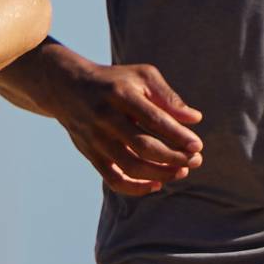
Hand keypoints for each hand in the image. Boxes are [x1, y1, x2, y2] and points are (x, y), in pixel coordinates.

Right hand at [54, 56, 203, 196]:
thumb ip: (168, 97)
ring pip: (130, 166)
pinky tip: (156, 184)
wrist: (67, 88)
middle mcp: (105, 118)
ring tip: (181, 171)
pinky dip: (136, 187)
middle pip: (143, 146)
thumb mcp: (141, 76)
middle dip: (173, 157)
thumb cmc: (115, 82)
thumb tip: (194, 119)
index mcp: (120, 95)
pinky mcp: (90, 154)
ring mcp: (96, 139)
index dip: (177, 135)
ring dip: (160, 173)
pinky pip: (114, 179)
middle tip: (196, 160)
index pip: (153, 119)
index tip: (197, 145)